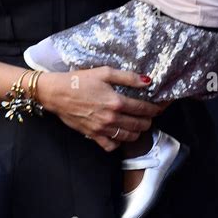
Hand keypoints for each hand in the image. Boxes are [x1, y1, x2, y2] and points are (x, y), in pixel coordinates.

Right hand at [38, 67, 169, 151]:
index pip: (144, 109)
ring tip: (138, 124)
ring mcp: (102, 129)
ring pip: (129, 137)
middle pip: (139, 125)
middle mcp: (111, 118)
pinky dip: (118, 142)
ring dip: (137, 131)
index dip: (156, 108)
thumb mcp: (104, 72)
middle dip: (149, 120)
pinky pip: (111, 146)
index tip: (161, 106)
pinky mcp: (93, 135)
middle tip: (150, 114)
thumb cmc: (79, 80)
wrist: (56, 93)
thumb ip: (128, 77)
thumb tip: (148, 81)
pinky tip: (119, 134)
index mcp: (116, 102)